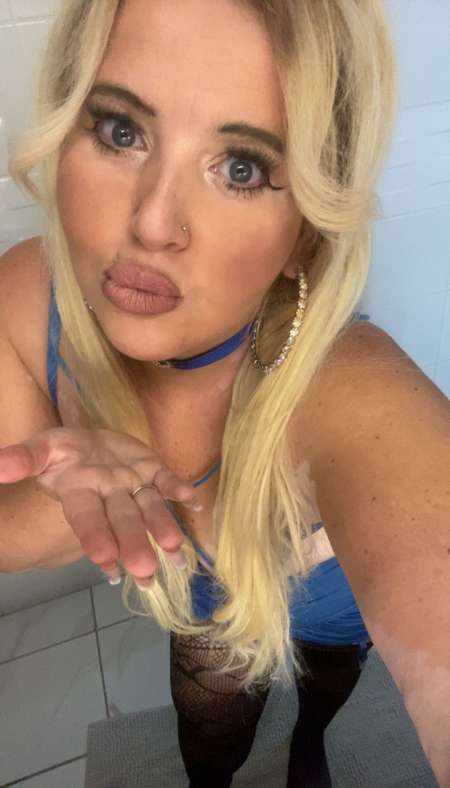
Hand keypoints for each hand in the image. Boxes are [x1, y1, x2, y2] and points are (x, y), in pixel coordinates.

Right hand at [0, 427, 201, 587]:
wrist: (89, 445)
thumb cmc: (64, 453)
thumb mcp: (43, 449)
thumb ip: (25, 459)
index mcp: (81, 495)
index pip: (87, 520)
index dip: (95, 539)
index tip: (105, 562)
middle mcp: (110, 497)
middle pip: (123, 522)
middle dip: (134, 545)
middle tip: (145, 572)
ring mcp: (134, 487)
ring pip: (150, 509)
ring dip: (164, 528)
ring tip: (178, 551)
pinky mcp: (153, 472)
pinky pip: (167, 482)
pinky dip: (180, 491)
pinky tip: (194, 502)